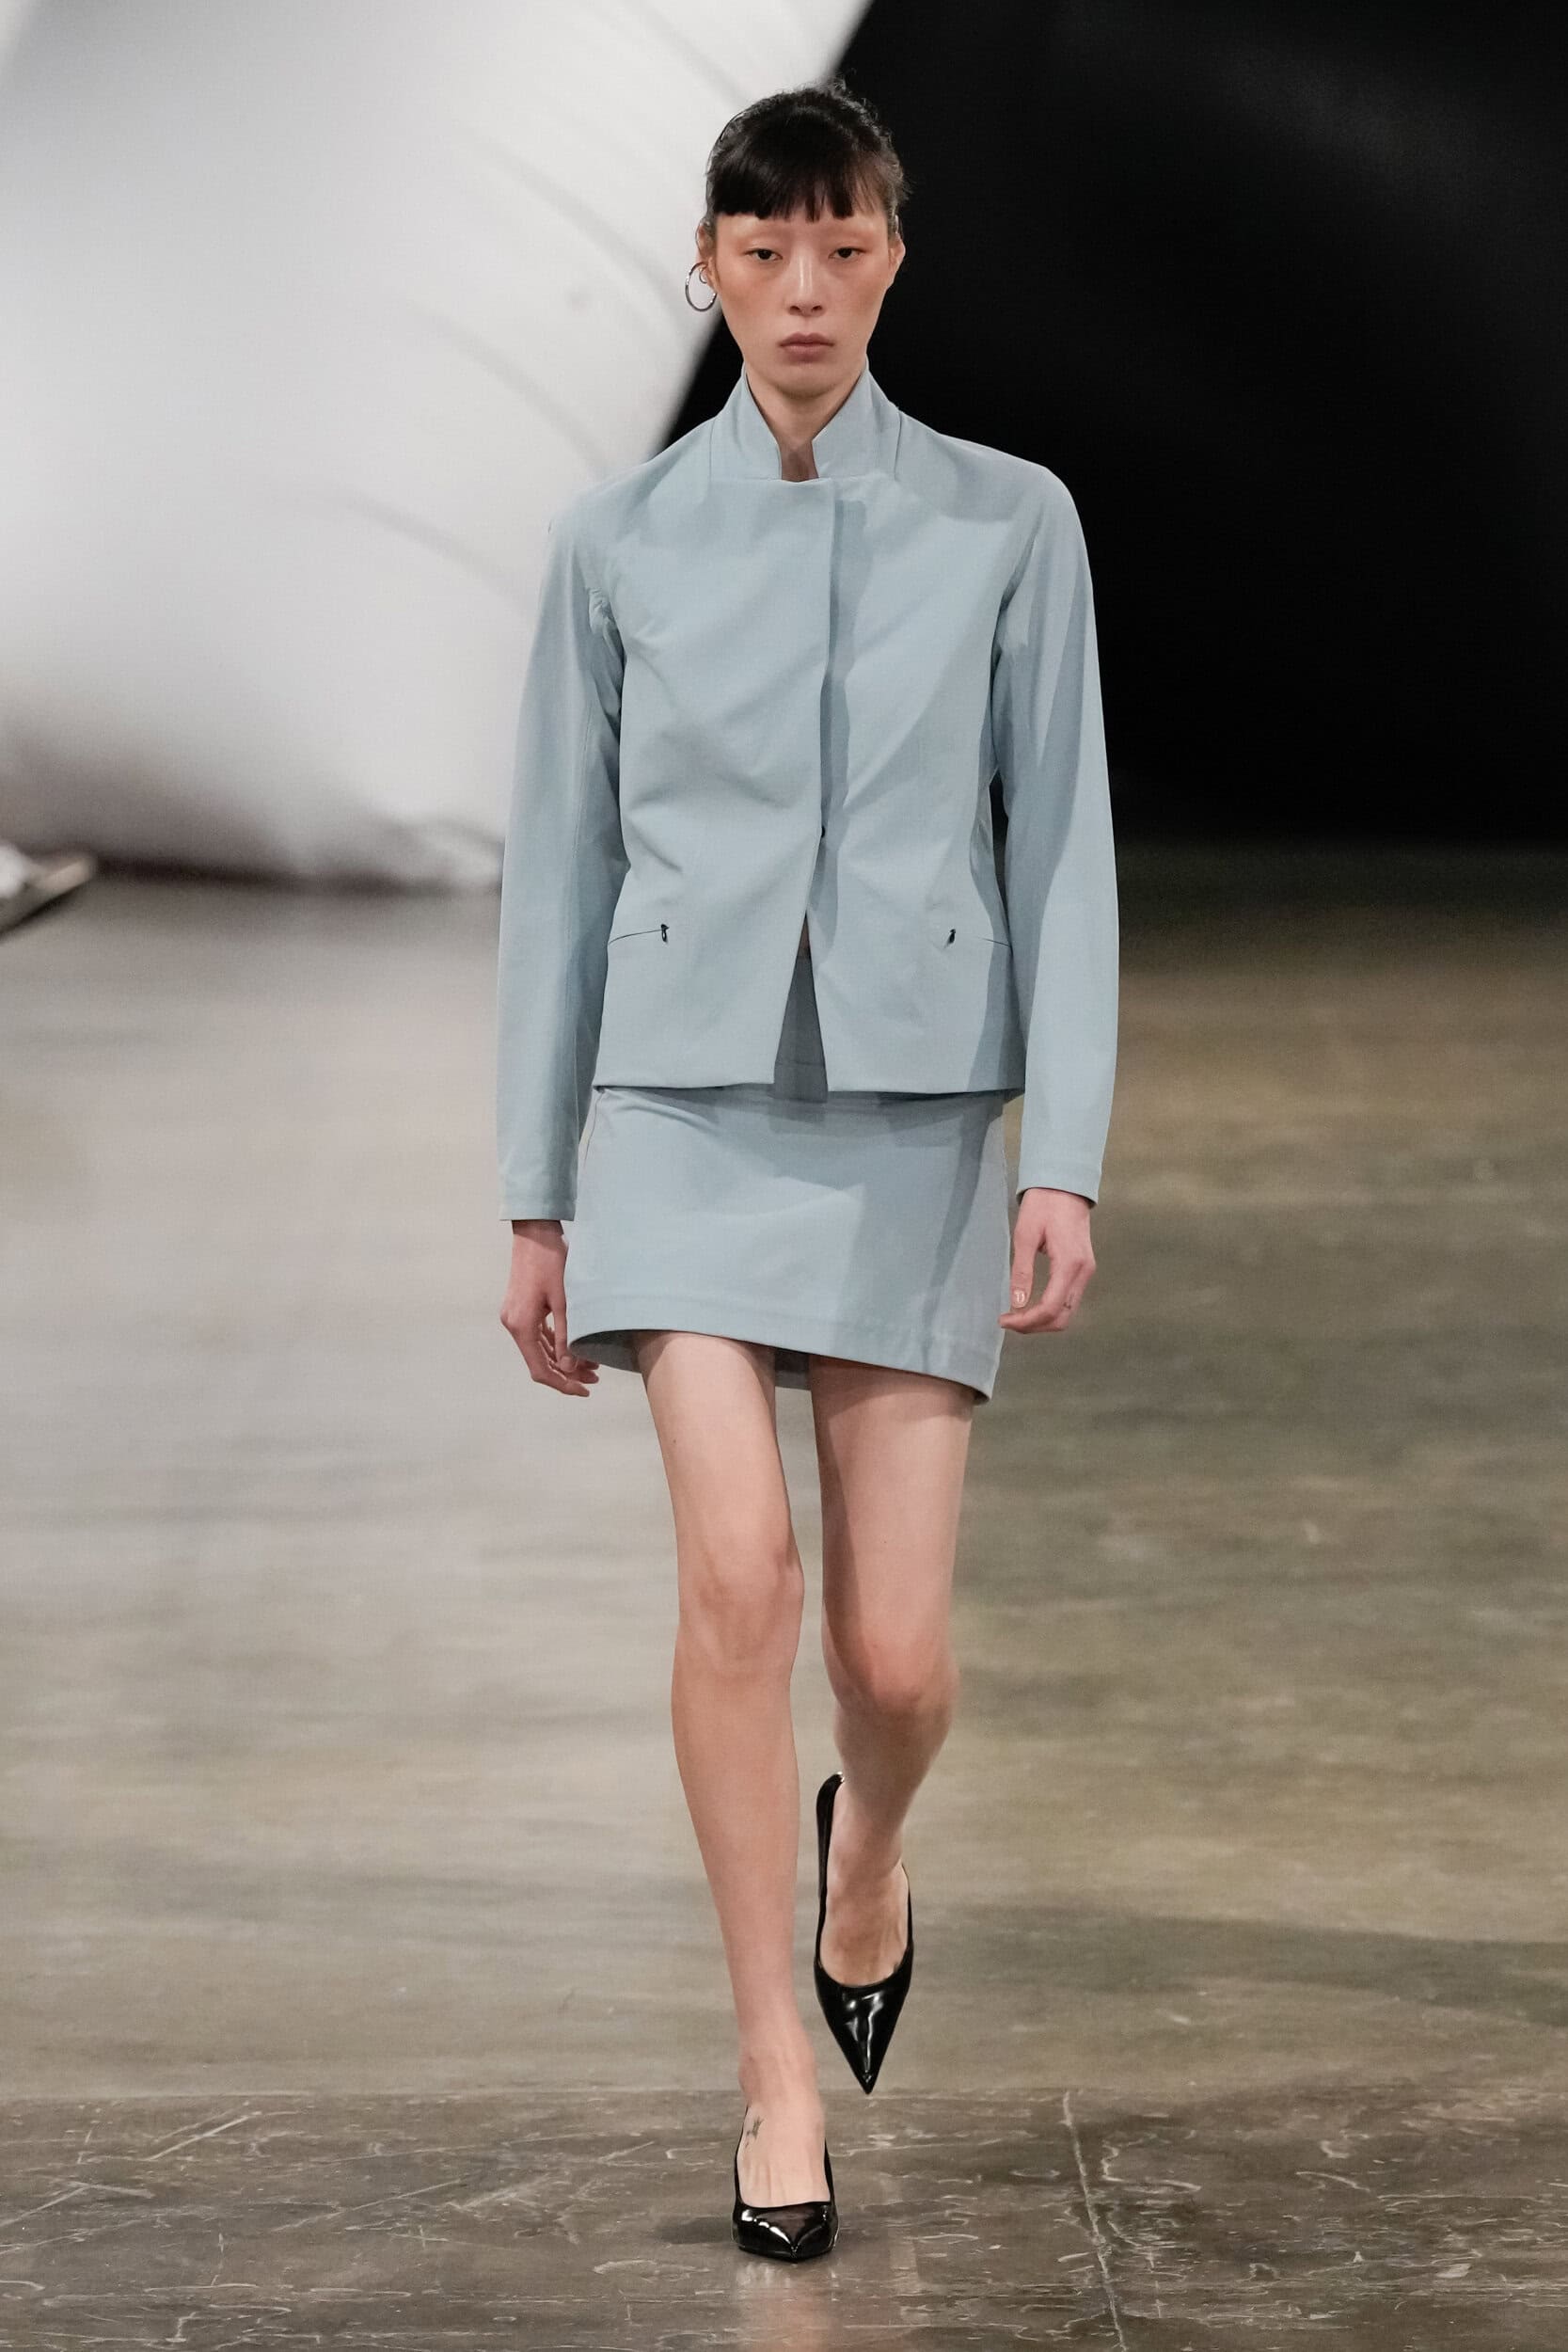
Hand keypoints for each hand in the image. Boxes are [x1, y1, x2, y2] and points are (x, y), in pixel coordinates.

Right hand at [500, 1220, 599, 1395]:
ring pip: (539, 1349)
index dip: (562, 1384)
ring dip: (561, 1359)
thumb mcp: (564, 1301)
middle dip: (566, 1373)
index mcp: (521, 1326)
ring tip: (590, 1365)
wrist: (535, 1232)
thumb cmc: (551, 1261)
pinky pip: (537, 1335)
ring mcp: (515, 1316)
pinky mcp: (520, 1308)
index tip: (584, 1390)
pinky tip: (574, 1348)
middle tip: (594, 1377)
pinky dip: (554, 1344)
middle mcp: (513, 1324)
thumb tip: (568, 1369)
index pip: (540, 1369)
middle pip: (539, 1361)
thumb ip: (565, 1336)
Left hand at [999, 1187, 1095, 1334]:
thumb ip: (1022, 1271)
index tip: (1004, 1320)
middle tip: (1009, 1321)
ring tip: (1017, 1315)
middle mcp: (1083, 1272)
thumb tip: (1017, 1303)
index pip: (1051, 1308)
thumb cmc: (1043, 1205)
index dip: (1027, 1321)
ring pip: (1067, 1312)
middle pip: (1062, 1317)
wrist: (1065, 1186)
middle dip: (1035, 1326)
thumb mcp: (1025, 1236)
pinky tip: (1031, 1305)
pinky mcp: (1083, 1270)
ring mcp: (1086, 1272)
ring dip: (1043, 1321)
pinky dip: (1051, 1310)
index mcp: (1069, 1263)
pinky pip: (1068, 1300)